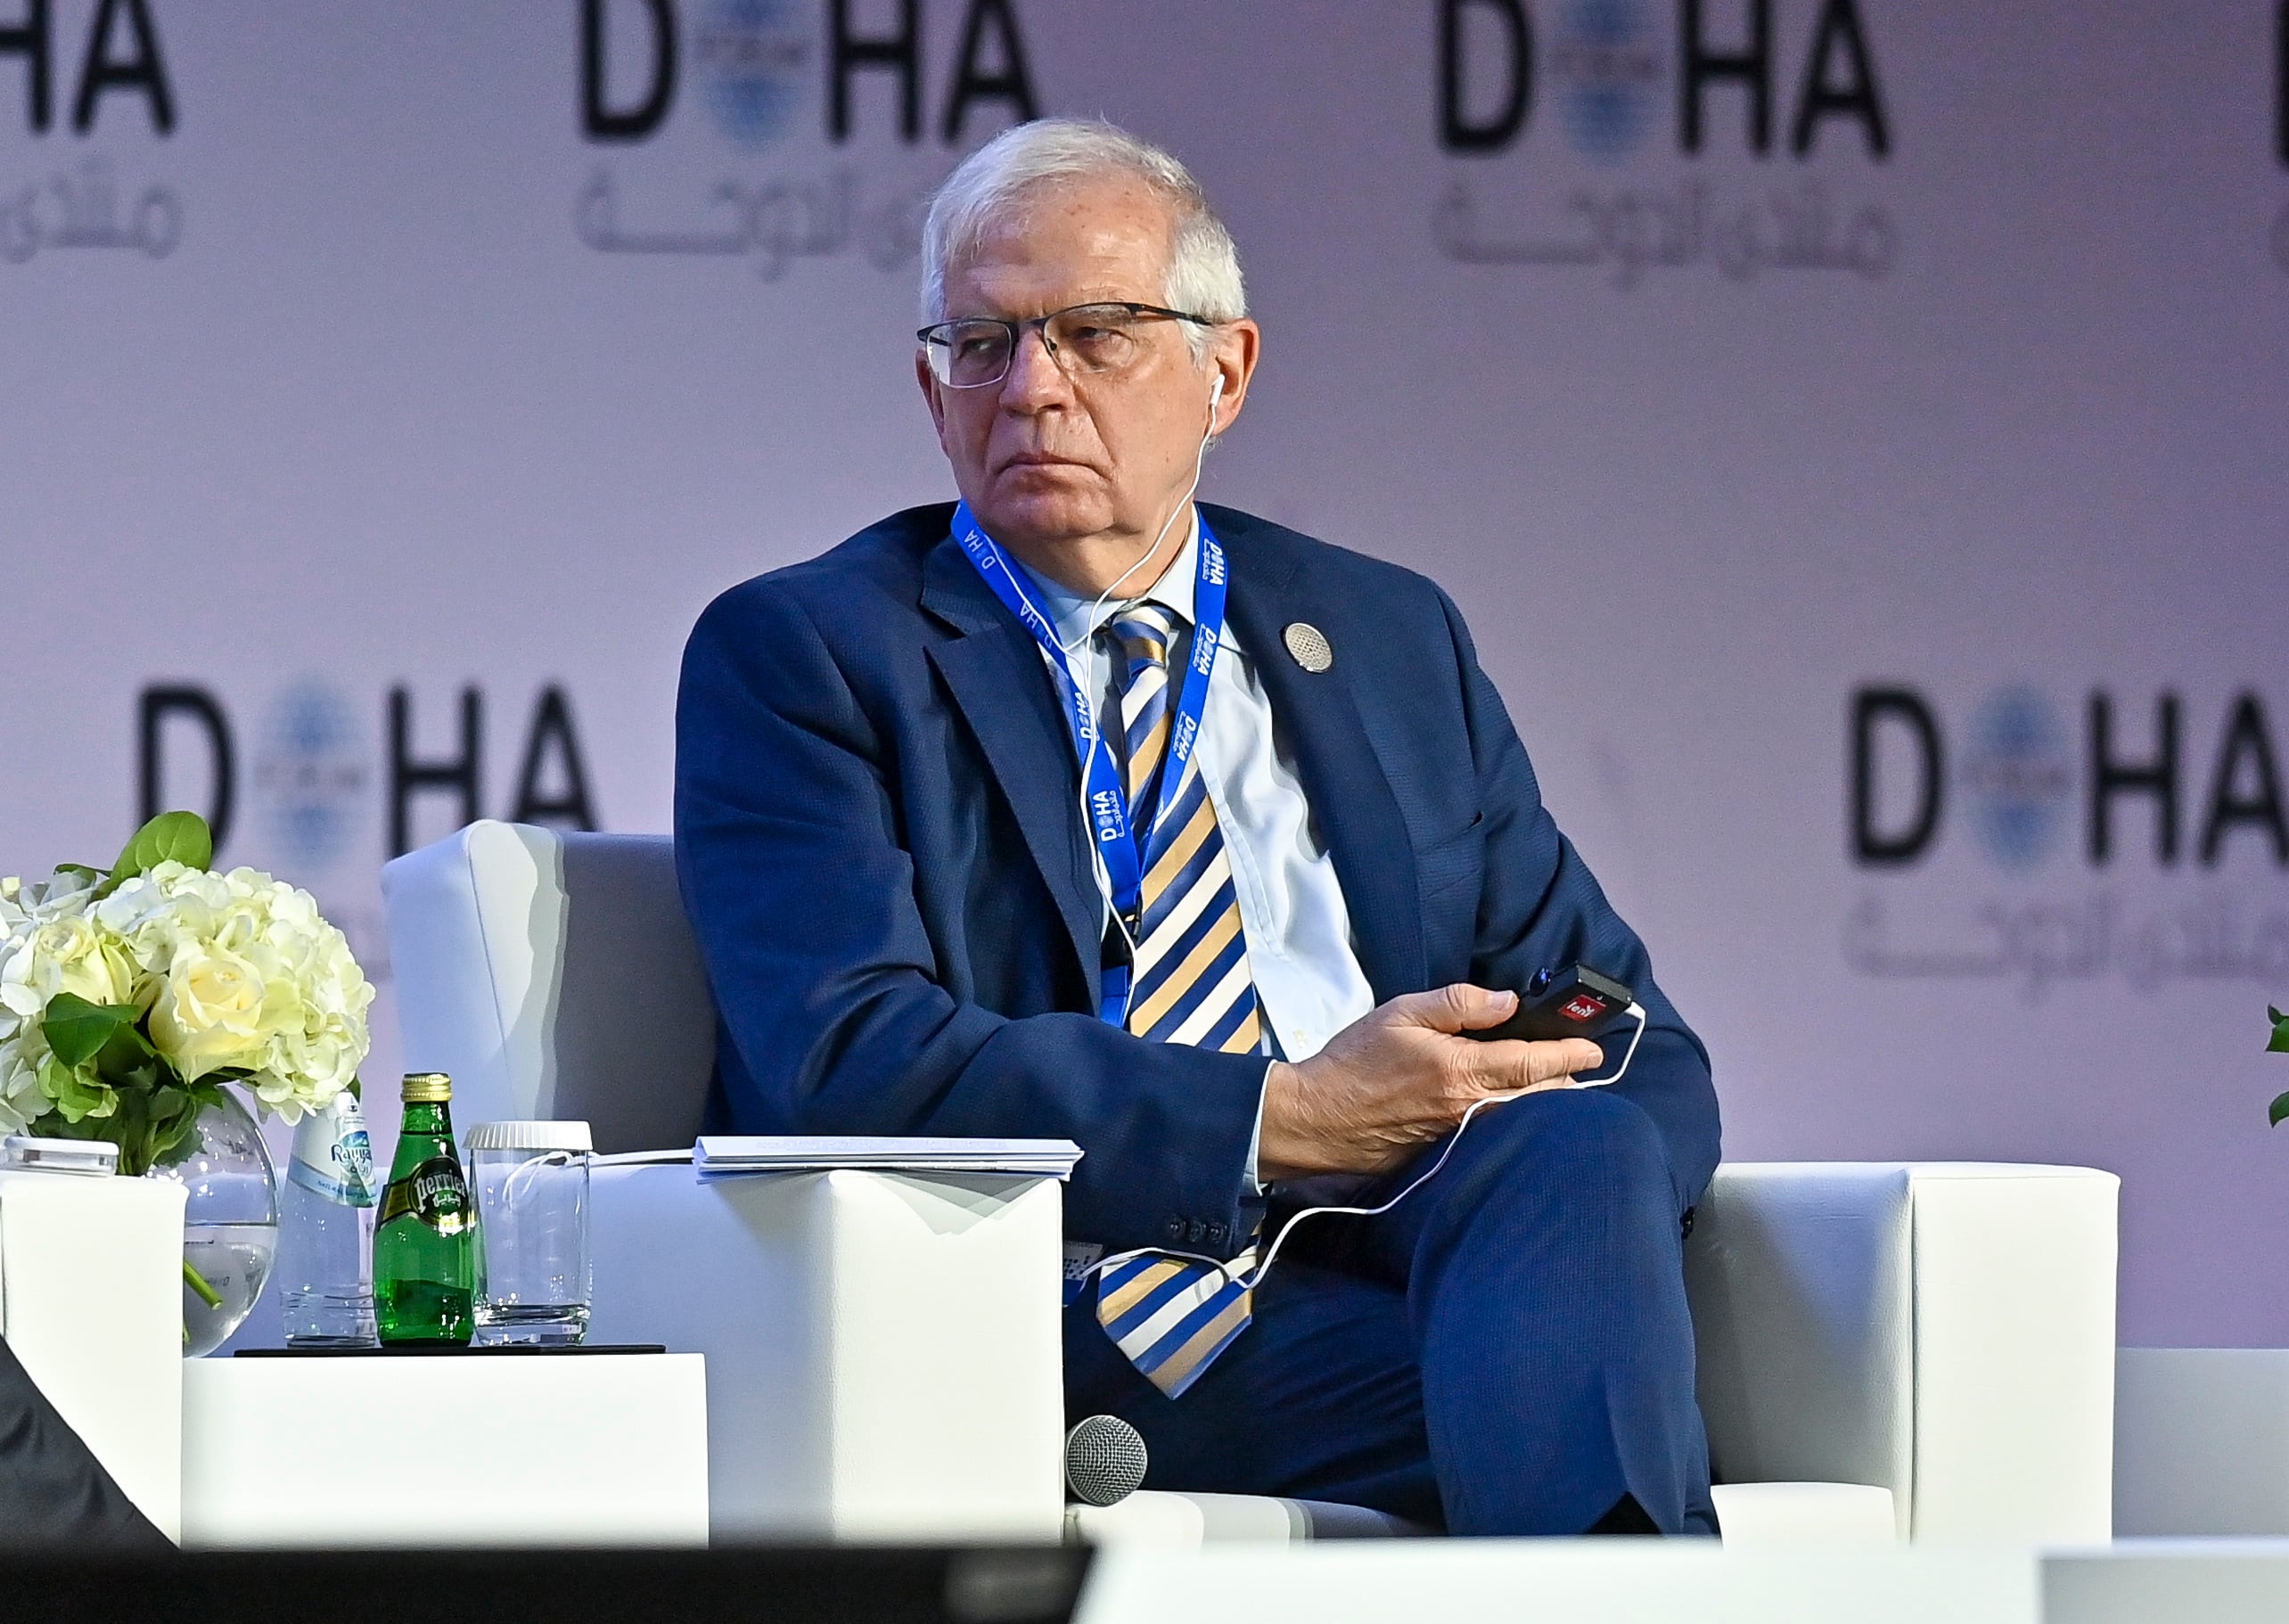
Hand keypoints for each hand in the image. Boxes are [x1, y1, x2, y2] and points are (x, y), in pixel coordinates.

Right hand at [1256, 984, 1604, 1179]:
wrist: (1317, 1119)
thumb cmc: (1354, 1061)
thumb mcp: (1401, 1012)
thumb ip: (1458, 1003)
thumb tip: (1506, 1001)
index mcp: (1460, 1069)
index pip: (1532, 1061)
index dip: (1570, 1053)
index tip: (1594, 1047)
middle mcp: (1467, 1107)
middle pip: (1538, 1097)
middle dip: (1567, 1081)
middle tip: (1584, 1065)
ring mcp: (1459, 1134)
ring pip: (1519, 1119)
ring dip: (1545, 1102)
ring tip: (1560, 1086)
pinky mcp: (1445, 1152)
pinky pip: (1493, 1134)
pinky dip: (1514, 1120)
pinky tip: (1516, 1110)